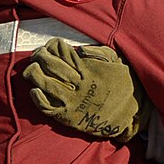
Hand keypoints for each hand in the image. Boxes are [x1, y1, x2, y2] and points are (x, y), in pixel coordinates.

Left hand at [22, 39, 150, 141]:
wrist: (132, 113)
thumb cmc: (122, 84)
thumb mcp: (116, 62)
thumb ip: (99, 53)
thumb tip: (80, 50)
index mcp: (88, 70)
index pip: (63, 52)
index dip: (52, 46)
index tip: (49, 45)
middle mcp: (79, 85)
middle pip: (51, 66)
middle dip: (39, 56)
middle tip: (36, 55)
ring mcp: (73, 101)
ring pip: (46, 85)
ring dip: (35, 75)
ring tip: (31, 69)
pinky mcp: (68, 117)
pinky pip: (48, 107)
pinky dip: (38, 98)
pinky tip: (34, 91)